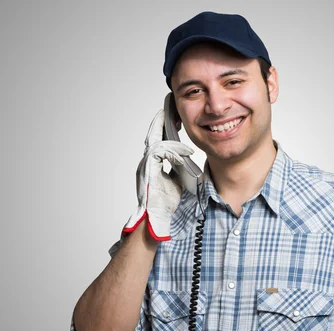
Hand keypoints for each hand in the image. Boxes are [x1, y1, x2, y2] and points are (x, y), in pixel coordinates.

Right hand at [122, 109, 193, 240]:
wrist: (154, 219)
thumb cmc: (163, 204)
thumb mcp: (177, 181)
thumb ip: (179, 168)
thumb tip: (188, 159)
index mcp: (153, 163)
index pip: (158, 138)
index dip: (165, 126)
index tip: (176, 116)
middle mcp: (147, 162)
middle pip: (153, 134)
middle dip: (162, 119)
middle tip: (172, 107)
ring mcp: (145, 166)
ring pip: (155, 141)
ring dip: (170, 134)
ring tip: (180, 125)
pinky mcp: (148, 171)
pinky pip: (160, 153)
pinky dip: (173, 150)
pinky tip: (186, 152)